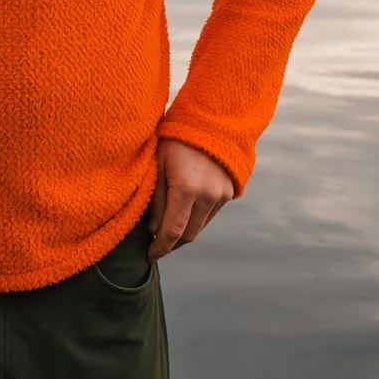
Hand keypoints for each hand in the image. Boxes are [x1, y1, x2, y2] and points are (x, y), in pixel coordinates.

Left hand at [146, 138, 234, 261]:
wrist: (213, 121)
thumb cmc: (177, 140)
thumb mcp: (158, 164)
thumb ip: (155, 199)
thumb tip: (153, 229)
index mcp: (187, 188)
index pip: (172, 231)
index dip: (160, 248)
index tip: (149, 257)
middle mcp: (208, 196)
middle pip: (188, 235)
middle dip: (171, 245)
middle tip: (155, 247)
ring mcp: (221, 196)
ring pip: (200, 228)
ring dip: (184, 234)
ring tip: (166, 232)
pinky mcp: (228, 193)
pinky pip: (209, 216)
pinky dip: (195, 221)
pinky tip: (183, 216)